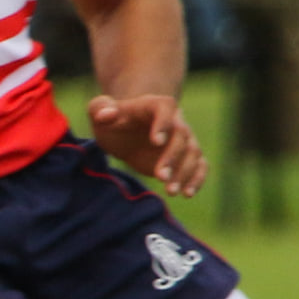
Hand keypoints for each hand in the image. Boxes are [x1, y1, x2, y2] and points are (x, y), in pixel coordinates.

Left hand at [87, 94, 205, 197]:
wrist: (125, 132)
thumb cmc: (111, 120)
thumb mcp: (98, 111)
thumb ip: (99, 108)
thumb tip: (107, 115)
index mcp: (154, 105)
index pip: (165, 108)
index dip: (163, 123)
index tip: (156, 141)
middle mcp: (174, 120)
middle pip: (182, 135)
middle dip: (172, 157)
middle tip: (160, 177)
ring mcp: (183, 139)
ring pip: (193, 152)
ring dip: (185, 172)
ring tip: (170, 191)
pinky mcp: (185, 157)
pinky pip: (200, 165)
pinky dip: (197, 179)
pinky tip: (187, 194)